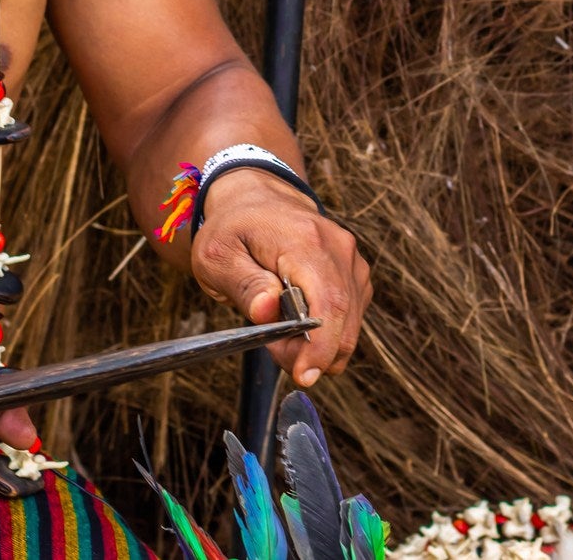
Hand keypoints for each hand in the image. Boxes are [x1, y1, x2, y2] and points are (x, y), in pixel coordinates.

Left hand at [189, 169, 371, 386]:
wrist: (256, 198)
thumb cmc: (233, 228)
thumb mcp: (218, 256)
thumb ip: (243, 284)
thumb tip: (268, 311)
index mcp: (304, 240)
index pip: (328, 301)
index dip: (321, 346)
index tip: (304, 375)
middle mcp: (337, 247)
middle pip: (344, 318)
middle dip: (314, 352)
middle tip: (277, 353)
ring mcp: (351, 259)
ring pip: (350, 322)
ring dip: (318, 343)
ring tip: (278, 331)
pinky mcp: (355, 272)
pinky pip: (351, 315)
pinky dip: (328, 331)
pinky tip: (298, 323)